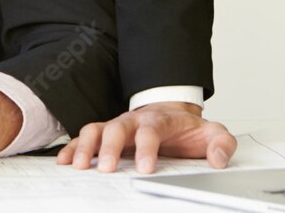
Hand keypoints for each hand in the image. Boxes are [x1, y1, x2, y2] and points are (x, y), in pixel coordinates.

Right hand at [56, 101, 236, 172]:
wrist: (172, 114)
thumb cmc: (188, 130)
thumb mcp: (212, 133)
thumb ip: (220, 144)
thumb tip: (218, 159)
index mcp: (159, 120)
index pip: (150, 130)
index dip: (146, 148)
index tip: (145, 169)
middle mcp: (134, 120)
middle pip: (117, 128)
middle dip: (109, 148)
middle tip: (105, 169)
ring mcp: (117, 125)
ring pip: (96, 128)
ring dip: (85, 146)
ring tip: (78, 166)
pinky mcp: (106, 133)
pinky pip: (85, 136)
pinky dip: (73, 147)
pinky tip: (64, 160)